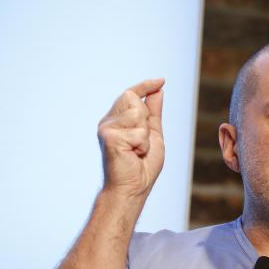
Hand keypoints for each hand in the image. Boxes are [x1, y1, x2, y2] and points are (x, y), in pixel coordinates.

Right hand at [98, 79, 164, 198]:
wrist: (133, 188)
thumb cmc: (142, 165)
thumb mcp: (153, 134)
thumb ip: (154, 113)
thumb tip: (158, 90)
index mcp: (118, 120)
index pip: (130, 94)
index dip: (145, 86)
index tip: (161, 80)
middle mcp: (109, 121)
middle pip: (133, 98)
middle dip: (145, 119)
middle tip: (141, 143)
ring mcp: (106, 128)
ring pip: (137, 114)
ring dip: (145, 136)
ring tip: (137, 150)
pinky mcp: (109, 137)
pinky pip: (138, 132)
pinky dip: (143, 146)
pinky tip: (134, 155)